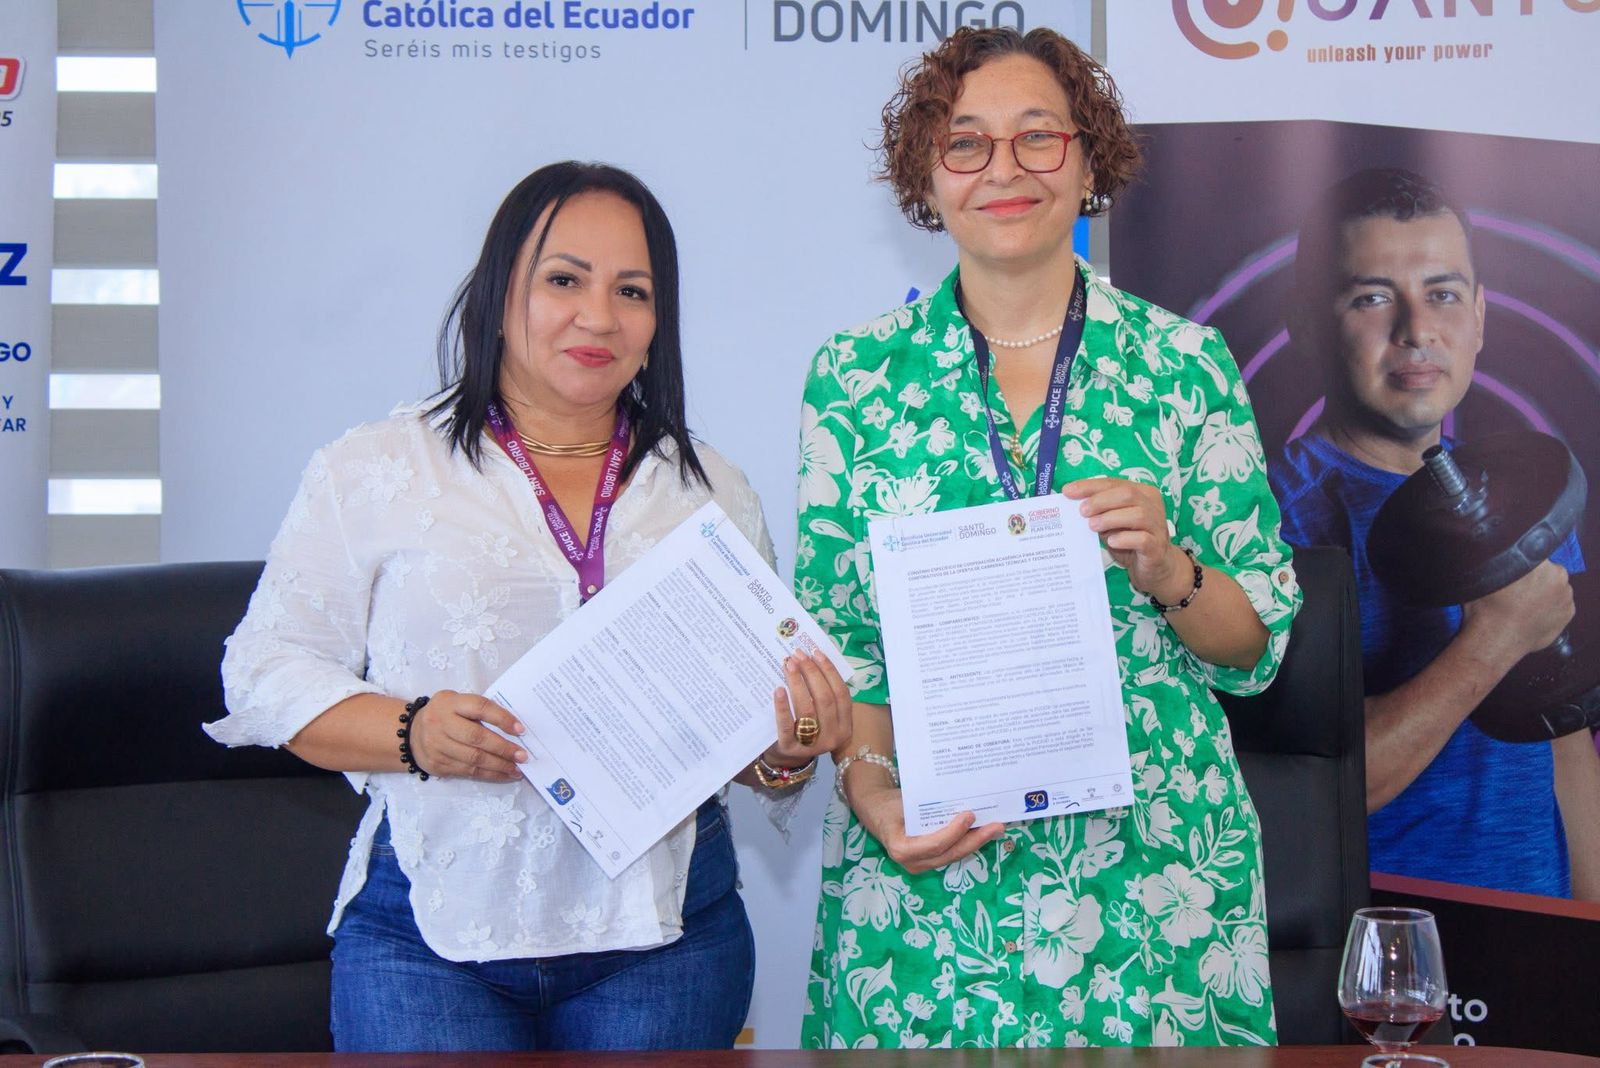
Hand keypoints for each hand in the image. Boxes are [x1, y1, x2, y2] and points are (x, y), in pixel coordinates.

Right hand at [408, 690, 527, 782]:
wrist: (410, 733)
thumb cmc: (445, 715)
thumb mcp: (457, 703)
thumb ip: (480, 710)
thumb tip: (514, 728)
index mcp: (450, 703)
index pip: (479, 708)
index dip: (501, 718)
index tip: (521, 729)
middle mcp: (441, 723)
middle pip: (477, 738)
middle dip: (503, 748)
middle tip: (523, 756)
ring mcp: (437, 746)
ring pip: (474, 759)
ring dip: (500, 766)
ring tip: (518, 769)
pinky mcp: (438, 765)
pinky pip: (468, 772)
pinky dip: (490, 775)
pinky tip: (505, 774)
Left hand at [763, 650, 852, 767]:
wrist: (786, 758)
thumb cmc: (805, 729)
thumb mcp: (821, 716)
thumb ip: (822, 694)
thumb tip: (812, 659)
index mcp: (845, 726)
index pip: (841, 694)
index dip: (830, 671)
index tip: (816, 653)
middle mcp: (833, 737)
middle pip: (825, 698)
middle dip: (811, 673)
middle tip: (798, 655)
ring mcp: (812, 745)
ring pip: (807, 708)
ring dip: (798, 683)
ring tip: (788, 665)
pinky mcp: (790, 748)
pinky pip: (787, 724)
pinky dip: (783, 705)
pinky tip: (778, 689)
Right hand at [846, 770, 1004, 874]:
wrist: (875, 810)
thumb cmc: (888, 804)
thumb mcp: (903, 802)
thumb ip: (927, 807)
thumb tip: (961, 801)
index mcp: (901, 848)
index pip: (935, 844)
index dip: (955, 832)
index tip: (969, 815)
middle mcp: (912, 863)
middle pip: (950, 853)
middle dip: (975, 840)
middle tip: (997, 826)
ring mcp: (921, 865)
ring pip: (954, 855)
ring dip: (976, 842)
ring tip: (995, 829)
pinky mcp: (929, 861)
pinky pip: (951, 853)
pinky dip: (967, 842)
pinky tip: (983, 832)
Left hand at [1062, 477, 1189, 601]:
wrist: (1154, 568)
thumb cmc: (1130, 541)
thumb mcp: (1112, 524)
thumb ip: (1099, 512)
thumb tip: (1074, 504)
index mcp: (1142, 493)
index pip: (1114, 483)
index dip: (1090, 486)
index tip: (1068, 491)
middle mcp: (1152, 506)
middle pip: (1127, 494)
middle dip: (1100, 500)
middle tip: (1082, 511)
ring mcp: (1157, 526)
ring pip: (1137, 514)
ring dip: (1110, 518)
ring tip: (1092, 526)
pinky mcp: (1156, 547)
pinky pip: (1142, 539)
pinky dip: (1124, 538)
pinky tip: (1111, 542)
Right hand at [1461, 561, 1574, 662]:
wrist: (1495, 640)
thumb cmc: (1486, 607)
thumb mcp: (1483, 576)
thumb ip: (1498, 563)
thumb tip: (1497, 556)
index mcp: (1538, 562)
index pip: (1534, 553)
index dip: (1523, 563)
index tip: (1513, 574)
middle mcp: (1558, 576)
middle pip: (1549, 570)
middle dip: (1537, 578)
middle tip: (1518, 591)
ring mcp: (1566, 596)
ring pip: (1556, 588)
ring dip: (1545, 593)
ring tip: (1525, 606)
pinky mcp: (1569, 614)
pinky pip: (1560, 605)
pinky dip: (1550, 608)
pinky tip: (1533, 615)